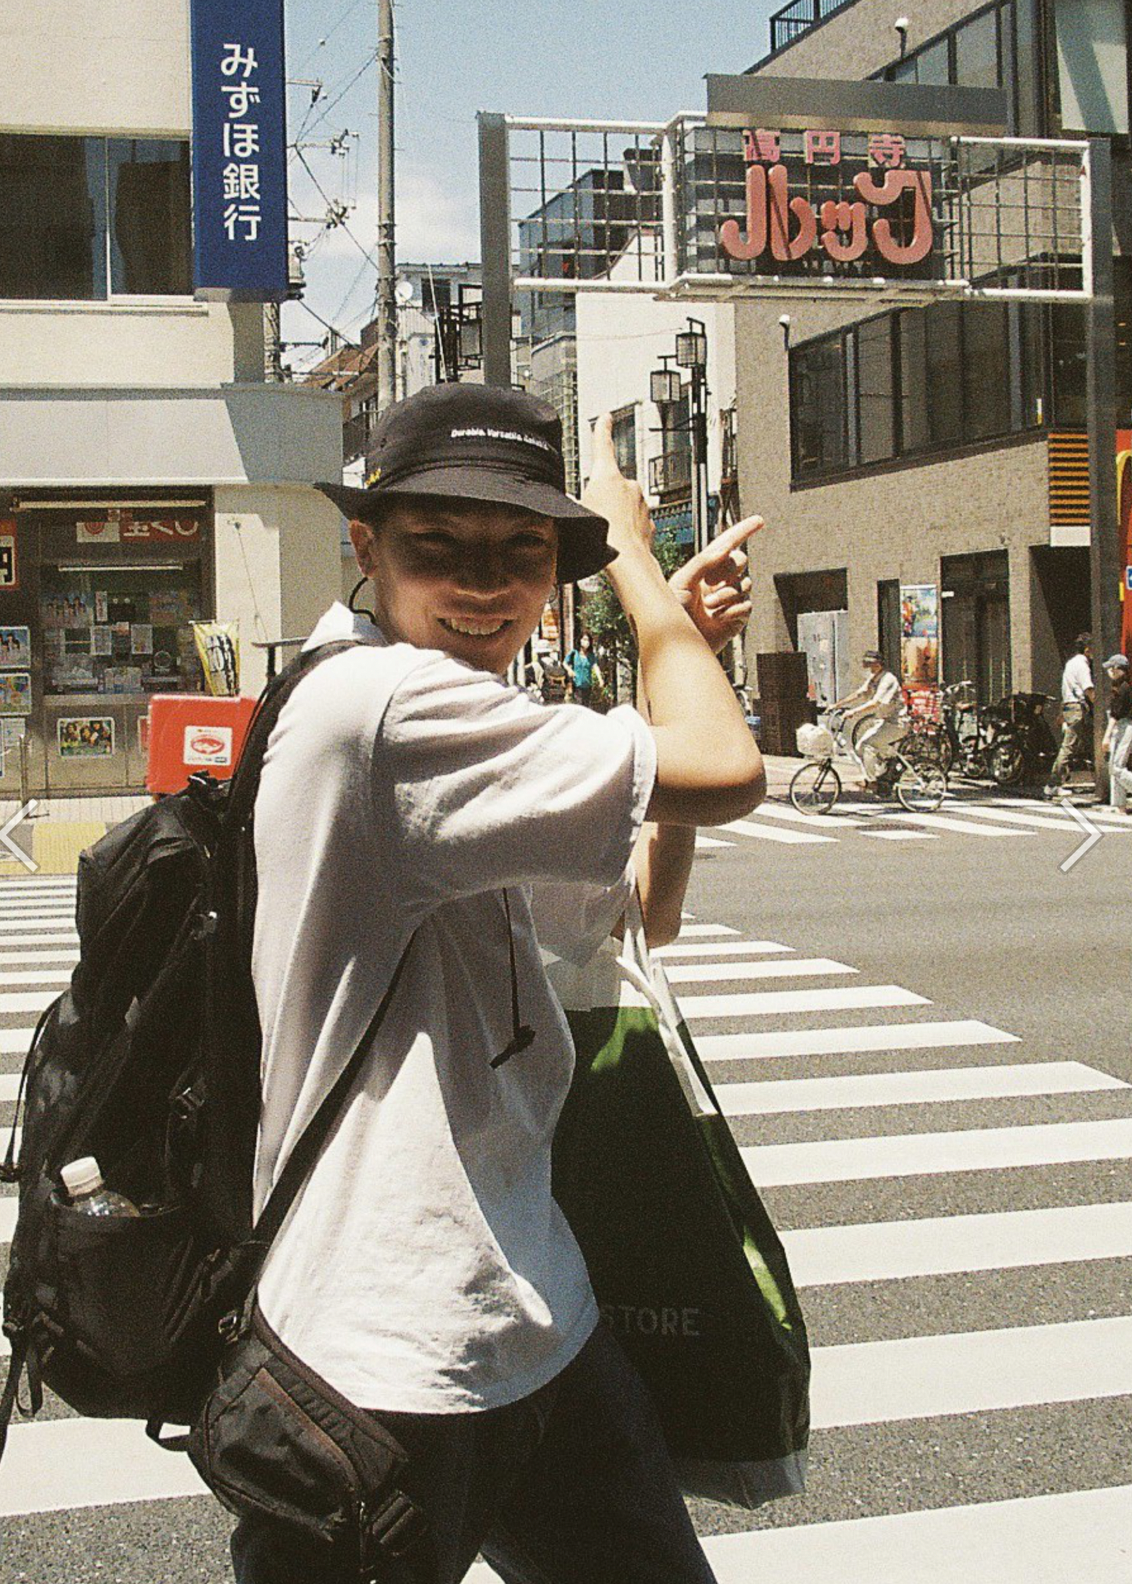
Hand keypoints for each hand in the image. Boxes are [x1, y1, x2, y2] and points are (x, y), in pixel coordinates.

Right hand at [581, 415, 654, 563]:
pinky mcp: (648, 519)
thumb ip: (576, 501)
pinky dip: (627, 526)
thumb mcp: (579, 512)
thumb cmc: (603, 535)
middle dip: (604, 495)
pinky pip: (634, 519)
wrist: (628, 559)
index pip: (603, 445)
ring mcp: (641, 501)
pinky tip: (619, 538)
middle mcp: (629, 484)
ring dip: (616, 513)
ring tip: (607, 530)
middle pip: (612, 483)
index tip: (606, 417)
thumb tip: (569, 499)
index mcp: (607, 476)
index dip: (603, 429)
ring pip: (625, 502)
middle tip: (596, 514)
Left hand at [668, 518, 760, 653]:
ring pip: (744, 584)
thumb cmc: (672, 615)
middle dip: (729, 568)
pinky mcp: (737, 618)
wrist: (678, 644)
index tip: (758, 521)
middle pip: (739, 561)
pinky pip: (747, 605)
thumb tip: (723, 548)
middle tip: (712, 581)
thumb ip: (702, 562)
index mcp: (703, 570)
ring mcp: (728, 600)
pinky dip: (733, 610)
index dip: (742, 531)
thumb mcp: (681, 582)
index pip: (726, 545)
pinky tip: (718, 618)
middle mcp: (718, 582)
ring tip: (709, 606)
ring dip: (726, 594)